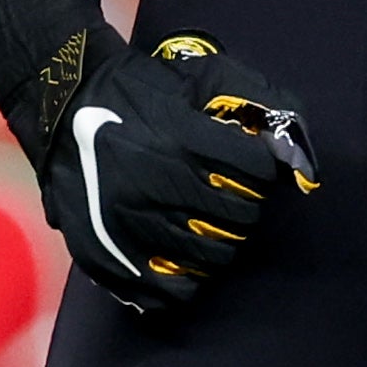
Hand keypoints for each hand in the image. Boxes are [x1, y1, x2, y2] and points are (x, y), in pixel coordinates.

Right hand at [0, 0, 312, 318]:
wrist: (65, 102)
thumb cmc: (143, 89)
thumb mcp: (203, 77)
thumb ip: (258, 102)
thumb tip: (301, 158)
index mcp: (183, 140)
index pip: (257, 174)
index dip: (260, 170)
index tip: (247, 167)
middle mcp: (156, 184)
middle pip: (238, 220)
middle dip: (244, 208)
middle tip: (228, 197)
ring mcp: (128, 223)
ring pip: (209, 256)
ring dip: (220, 243)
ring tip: (207, 224)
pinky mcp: (104, 250)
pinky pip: (166, 289)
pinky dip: (186, 280)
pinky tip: (186, 260)